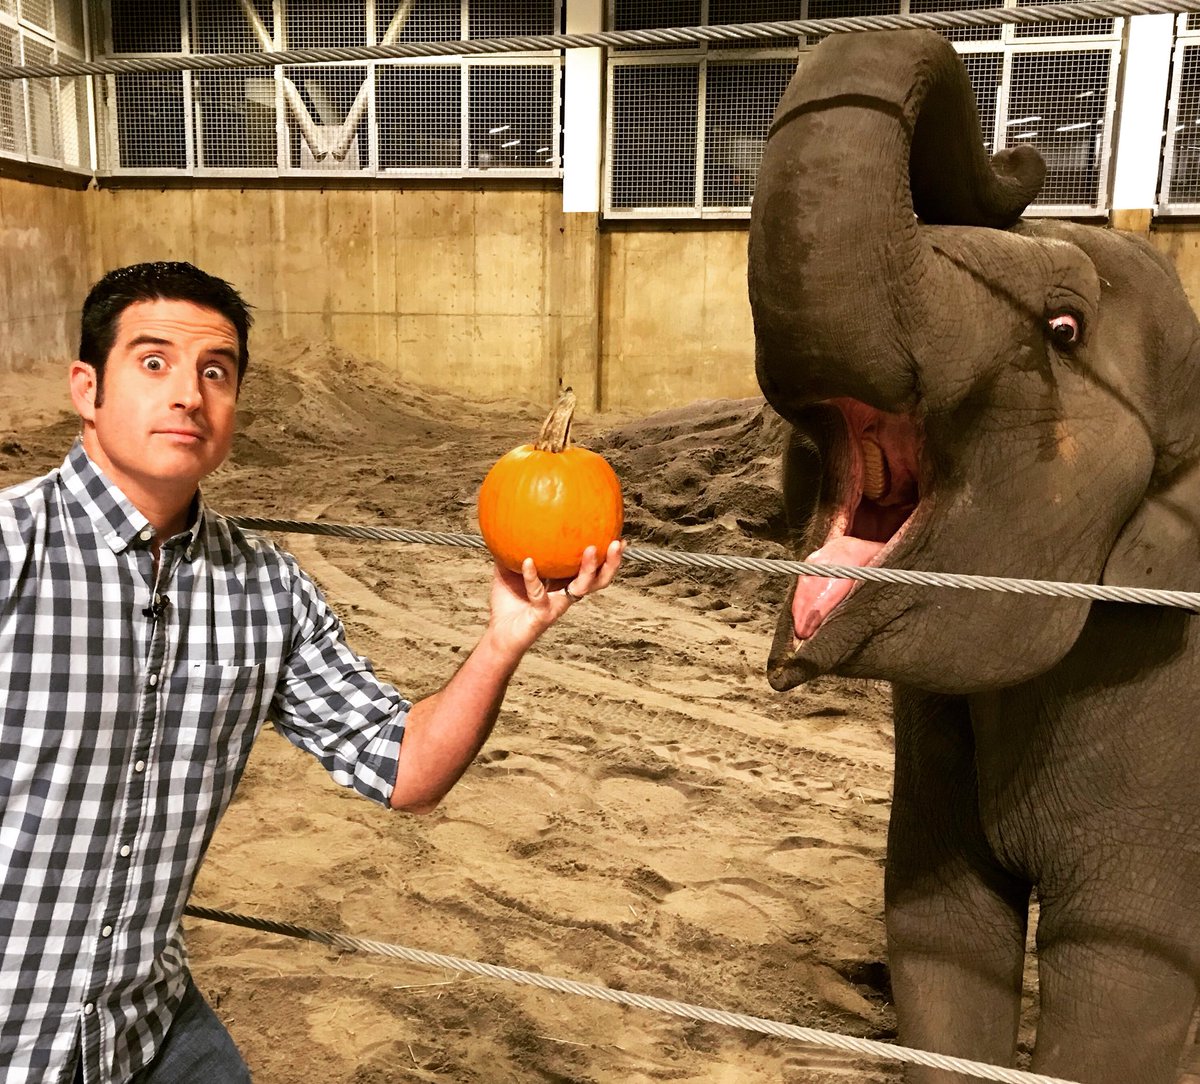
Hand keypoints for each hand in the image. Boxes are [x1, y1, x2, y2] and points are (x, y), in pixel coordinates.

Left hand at [487, 539, 625, 655]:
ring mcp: (558, 605)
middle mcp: (567, 594)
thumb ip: (513, 548)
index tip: (617, 536)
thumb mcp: (509, 569)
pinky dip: (532, 576)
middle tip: (617, 543)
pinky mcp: (543, 615)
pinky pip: (540, 593)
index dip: (607, 556)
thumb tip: (510, 520)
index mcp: (564, 583)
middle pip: (599, 579)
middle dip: (612, 562)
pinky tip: (528, 561)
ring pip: (582, 587)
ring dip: (590, 569)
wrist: (499, 634)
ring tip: (592, 549)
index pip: (592, 569)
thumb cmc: (508, 603)